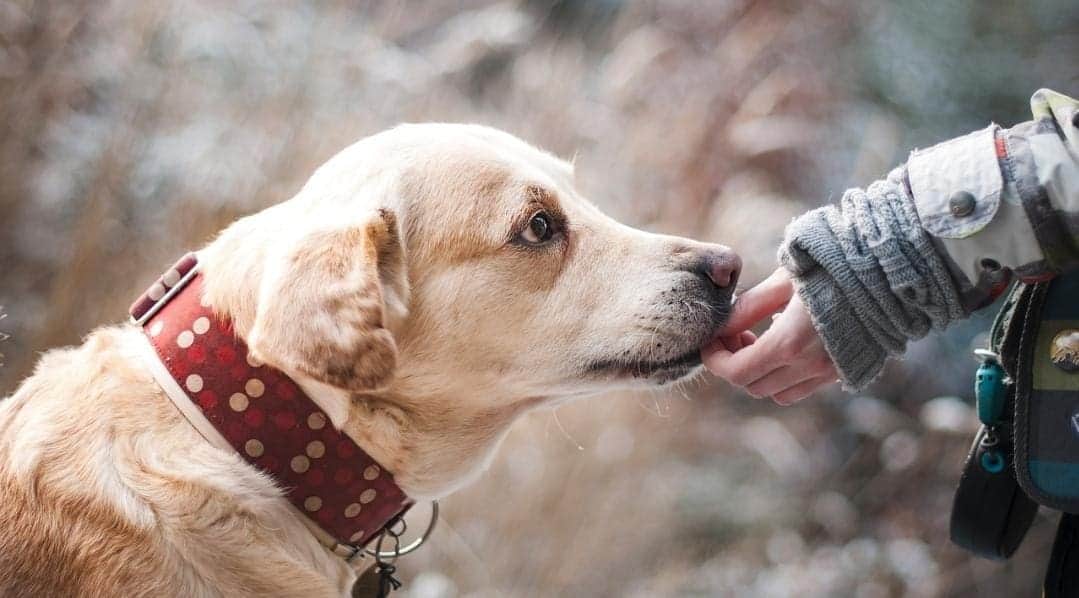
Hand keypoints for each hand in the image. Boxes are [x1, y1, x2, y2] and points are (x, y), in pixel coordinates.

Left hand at [702, 268, 837, 404]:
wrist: (891, 271)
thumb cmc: (833, 266)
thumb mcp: (783, 280)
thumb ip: (749, 307)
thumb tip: (721, 326)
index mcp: (790, 342)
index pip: (736, 372)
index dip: (715, 360)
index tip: (711, 341)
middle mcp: (810, 366)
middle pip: (753, 386)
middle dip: (734, 364)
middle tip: (735, 334)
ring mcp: (830, 372)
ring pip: (777, 393)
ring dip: (760, 373)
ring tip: (760, 339)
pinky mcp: (844, 371)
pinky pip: (803, 388)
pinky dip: (785, 375)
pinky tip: (787, 343)